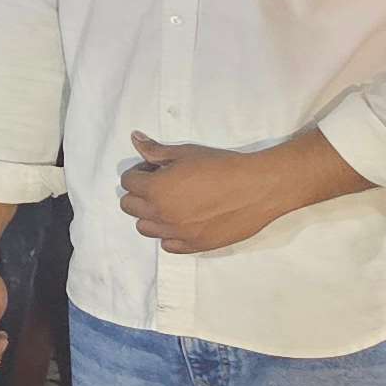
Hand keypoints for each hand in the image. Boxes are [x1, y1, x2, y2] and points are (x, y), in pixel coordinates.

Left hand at [117, 131, 305, 255]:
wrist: (258, 187)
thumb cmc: (222, 166)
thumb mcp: (186, 153)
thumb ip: (156, 150)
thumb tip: (135, 139)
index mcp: (155, 190)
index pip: (127, 182)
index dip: (140, 173)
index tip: (156, 169)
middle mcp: (161, 215)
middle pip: (129, 206)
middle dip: (140, 193)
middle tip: (162, 185)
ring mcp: (177, 233)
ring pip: (145, 228)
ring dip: (151, 215)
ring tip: (172, 203)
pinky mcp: (194, 245)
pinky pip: (168, 245)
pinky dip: (169, 234)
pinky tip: (184, 220)